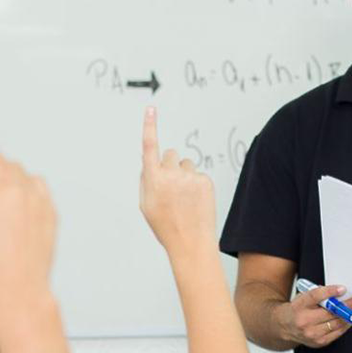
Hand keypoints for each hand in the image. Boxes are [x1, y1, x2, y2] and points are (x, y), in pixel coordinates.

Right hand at [138, 106, 216, 256]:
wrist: (191, 243)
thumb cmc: (166, 226)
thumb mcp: (146, 205)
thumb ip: (146, 180)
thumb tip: (149, 163)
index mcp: (153, 180)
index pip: (149, 147)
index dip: (149, 126)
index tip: (151, 109)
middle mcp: (170, 175)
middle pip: (170, 154)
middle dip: (169, 165)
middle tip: (172, 188)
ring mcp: (190, 177)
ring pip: (186, 164)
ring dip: (184, 175)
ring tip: (185, 199)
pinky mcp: (205, 181)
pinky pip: (198, 174)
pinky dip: (197, 185)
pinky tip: (196, 202)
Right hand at [273, 282, 351, 347]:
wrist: (285, 327)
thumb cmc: (297, 309)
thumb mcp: (303, 297)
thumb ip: (318, 294)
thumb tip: (339, 291)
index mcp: (300, 305)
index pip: (315, 296)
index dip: (330, 292)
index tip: (342, 289)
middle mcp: (305, 320)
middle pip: (331, 312)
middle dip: (349, 305)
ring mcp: (312, 333)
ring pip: (337, 323)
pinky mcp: (319, 342)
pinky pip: (338, 332)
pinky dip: (347, 324)